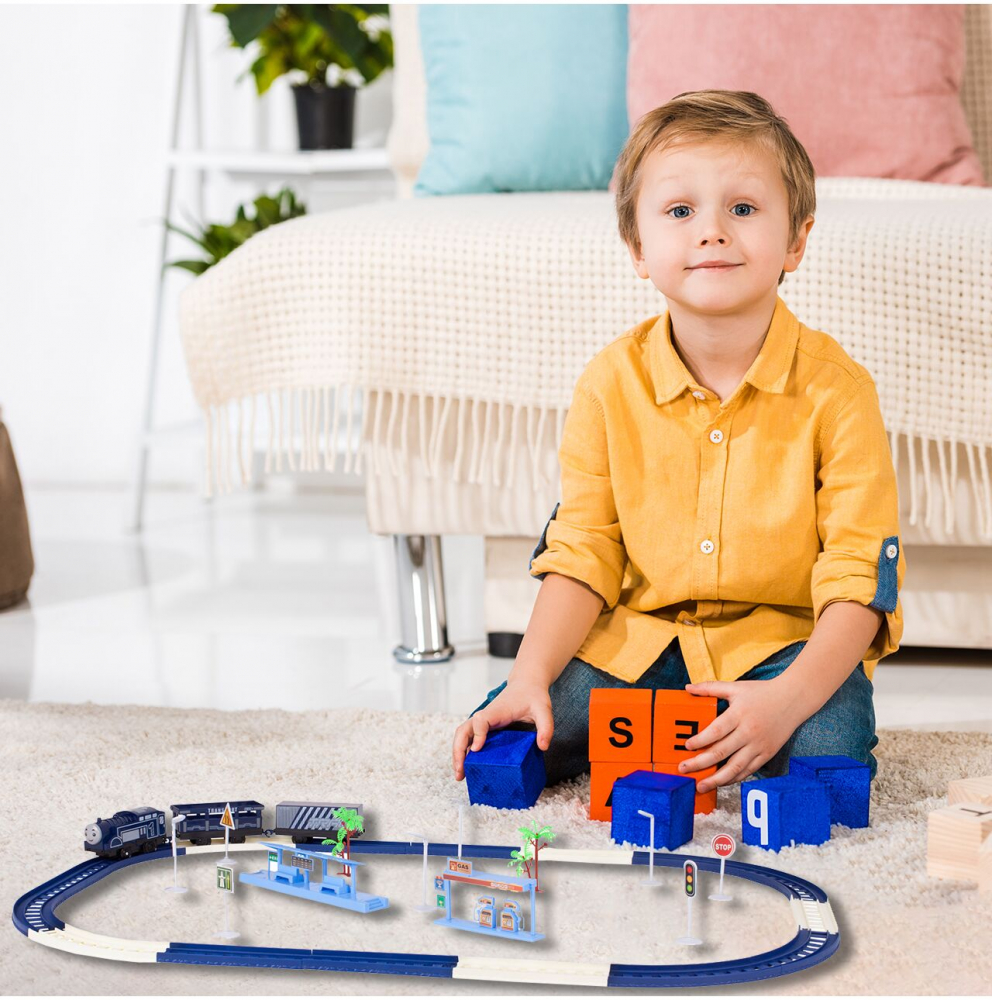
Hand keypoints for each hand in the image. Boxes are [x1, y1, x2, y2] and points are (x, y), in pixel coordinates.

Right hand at [452, 681, 552, 780]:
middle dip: (459, 751)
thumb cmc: (533, 696)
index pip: (480, 720)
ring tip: (460, 775)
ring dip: (458, 754)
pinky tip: (468, 767)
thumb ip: (546, 727)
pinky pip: (470, 738)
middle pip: (463, 730)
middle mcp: (486, 716)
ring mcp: (484, 722)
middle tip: (460, 773)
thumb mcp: (543, 710)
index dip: (478, 734)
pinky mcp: (486, 727)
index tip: (477, 750)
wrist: (527, 684)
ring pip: (463, 735)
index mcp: (497, 710)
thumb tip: (543, 747)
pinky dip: (465, 752)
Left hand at [676, 677, 804, 792]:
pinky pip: (749, 770)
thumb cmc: (761, 692)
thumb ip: (710, 688)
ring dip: (716, 779)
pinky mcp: (767, 754)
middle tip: (683, 769)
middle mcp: (749, 732)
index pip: (716, 731)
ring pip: (735, 767)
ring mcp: (759, 746)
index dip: (700, 740)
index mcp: (739, 714)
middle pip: (722, 752)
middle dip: (700, 763)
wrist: (793, 700)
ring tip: (700, 786)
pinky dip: (734, 778)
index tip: (686, 747)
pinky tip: (721, 782)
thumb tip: (687, 688)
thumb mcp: (735, 687)